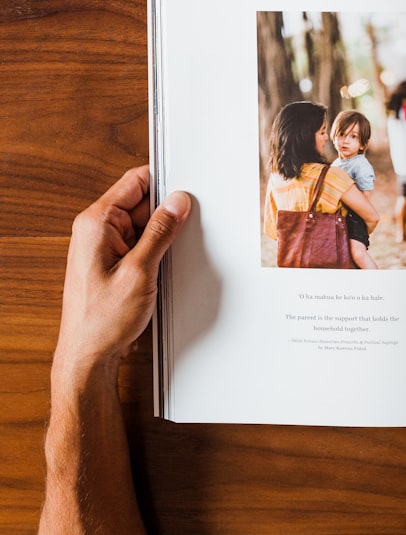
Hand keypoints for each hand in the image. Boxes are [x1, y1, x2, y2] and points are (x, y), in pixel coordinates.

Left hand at [54, 166, 189, 374]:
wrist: (89, 354)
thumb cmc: (101, 320)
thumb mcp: (140, 271)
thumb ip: (161, 233)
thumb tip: (177, 203)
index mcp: (96, 223)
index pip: (135, 181)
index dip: (164, 181)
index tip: (187, 188)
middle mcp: (97, 230)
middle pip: (143, 203)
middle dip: (167, 213)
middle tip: (183, 232)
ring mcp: (105, 246)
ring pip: (145, 225)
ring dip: (163, 237)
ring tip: (165, 260)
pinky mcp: (114, 261)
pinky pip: (141, 244)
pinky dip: (157, 252)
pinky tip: (161, 269)